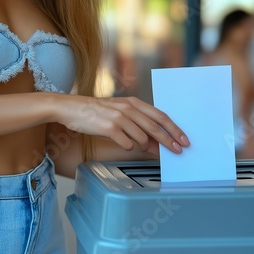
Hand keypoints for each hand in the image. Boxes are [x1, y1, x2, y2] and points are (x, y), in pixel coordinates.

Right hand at [55, 95, 189, 153]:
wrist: (70, 108)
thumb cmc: (94, 111)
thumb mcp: (117, 111)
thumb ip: (136, 123)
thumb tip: (153, 141)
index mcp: (133, 102)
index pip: (160, 115)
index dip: (174, 128)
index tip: (183, 139)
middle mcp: (128, 108)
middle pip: (156, 127)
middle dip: (169, 140)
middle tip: (178, 151)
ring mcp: (118, 117)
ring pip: (142, 137)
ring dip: (144, 146)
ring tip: (139, 147)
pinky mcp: (108, 127)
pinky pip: (126, 143)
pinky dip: (128, 146)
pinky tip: (122, 143)